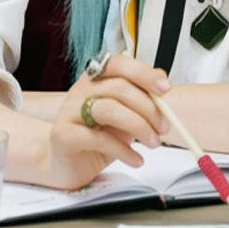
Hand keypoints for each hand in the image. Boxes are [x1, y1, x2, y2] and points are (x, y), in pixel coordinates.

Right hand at [42, 54, 172, 189]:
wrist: (66, 163)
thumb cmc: (98, 136)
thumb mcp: (125, 115)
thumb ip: (141, 99)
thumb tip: (163, 86)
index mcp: (97, 78)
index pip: (120, 64)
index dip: (144, 73)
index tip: (164, 89)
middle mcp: (81, 90)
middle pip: (119, 88)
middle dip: (148, 108)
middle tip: (164, 127)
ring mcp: (69, 111)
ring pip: (108, 109)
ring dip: (138, 126)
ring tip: (153, 143)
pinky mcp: (63, 135)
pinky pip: (98, 139)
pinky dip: (124, 150)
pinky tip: (136, 159)